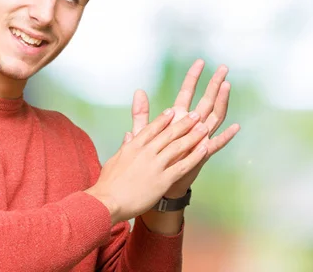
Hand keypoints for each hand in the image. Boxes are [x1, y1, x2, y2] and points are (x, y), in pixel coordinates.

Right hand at [85, 107, 208, 224]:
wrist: (108, 202)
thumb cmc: (107, 184)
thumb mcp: (114, 160)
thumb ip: (124, 146)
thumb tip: (128, 135)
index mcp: (133, 146)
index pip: (151, 128)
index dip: (163, 119)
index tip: (172, 111)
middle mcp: (146, 152)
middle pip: (168, 134)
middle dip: (183, 123)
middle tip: (195, 115)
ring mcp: (155, 165)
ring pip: (178, 146)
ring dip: (193, 136)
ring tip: (203, 127)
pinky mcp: (162, 180)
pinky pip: (183, 166)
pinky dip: (195, 156)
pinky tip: (204, 149)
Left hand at [128, 60, 239, 197]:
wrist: (154, 181)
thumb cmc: (150, 156)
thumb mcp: (144, 132)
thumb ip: (141, 113)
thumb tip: (138, 91)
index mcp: (177, 117)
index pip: (187, 93)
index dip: (193, 78)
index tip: (200, 61)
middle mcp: (191, 125)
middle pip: (206, 100)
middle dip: (214, 84)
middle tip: (223, 68)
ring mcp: (198, 138)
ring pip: (214, 116)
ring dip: (221, 102)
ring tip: (227, 86)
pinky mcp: (201, 154)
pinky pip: (216, 144)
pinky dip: (225, 136)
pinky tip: (235, 127)